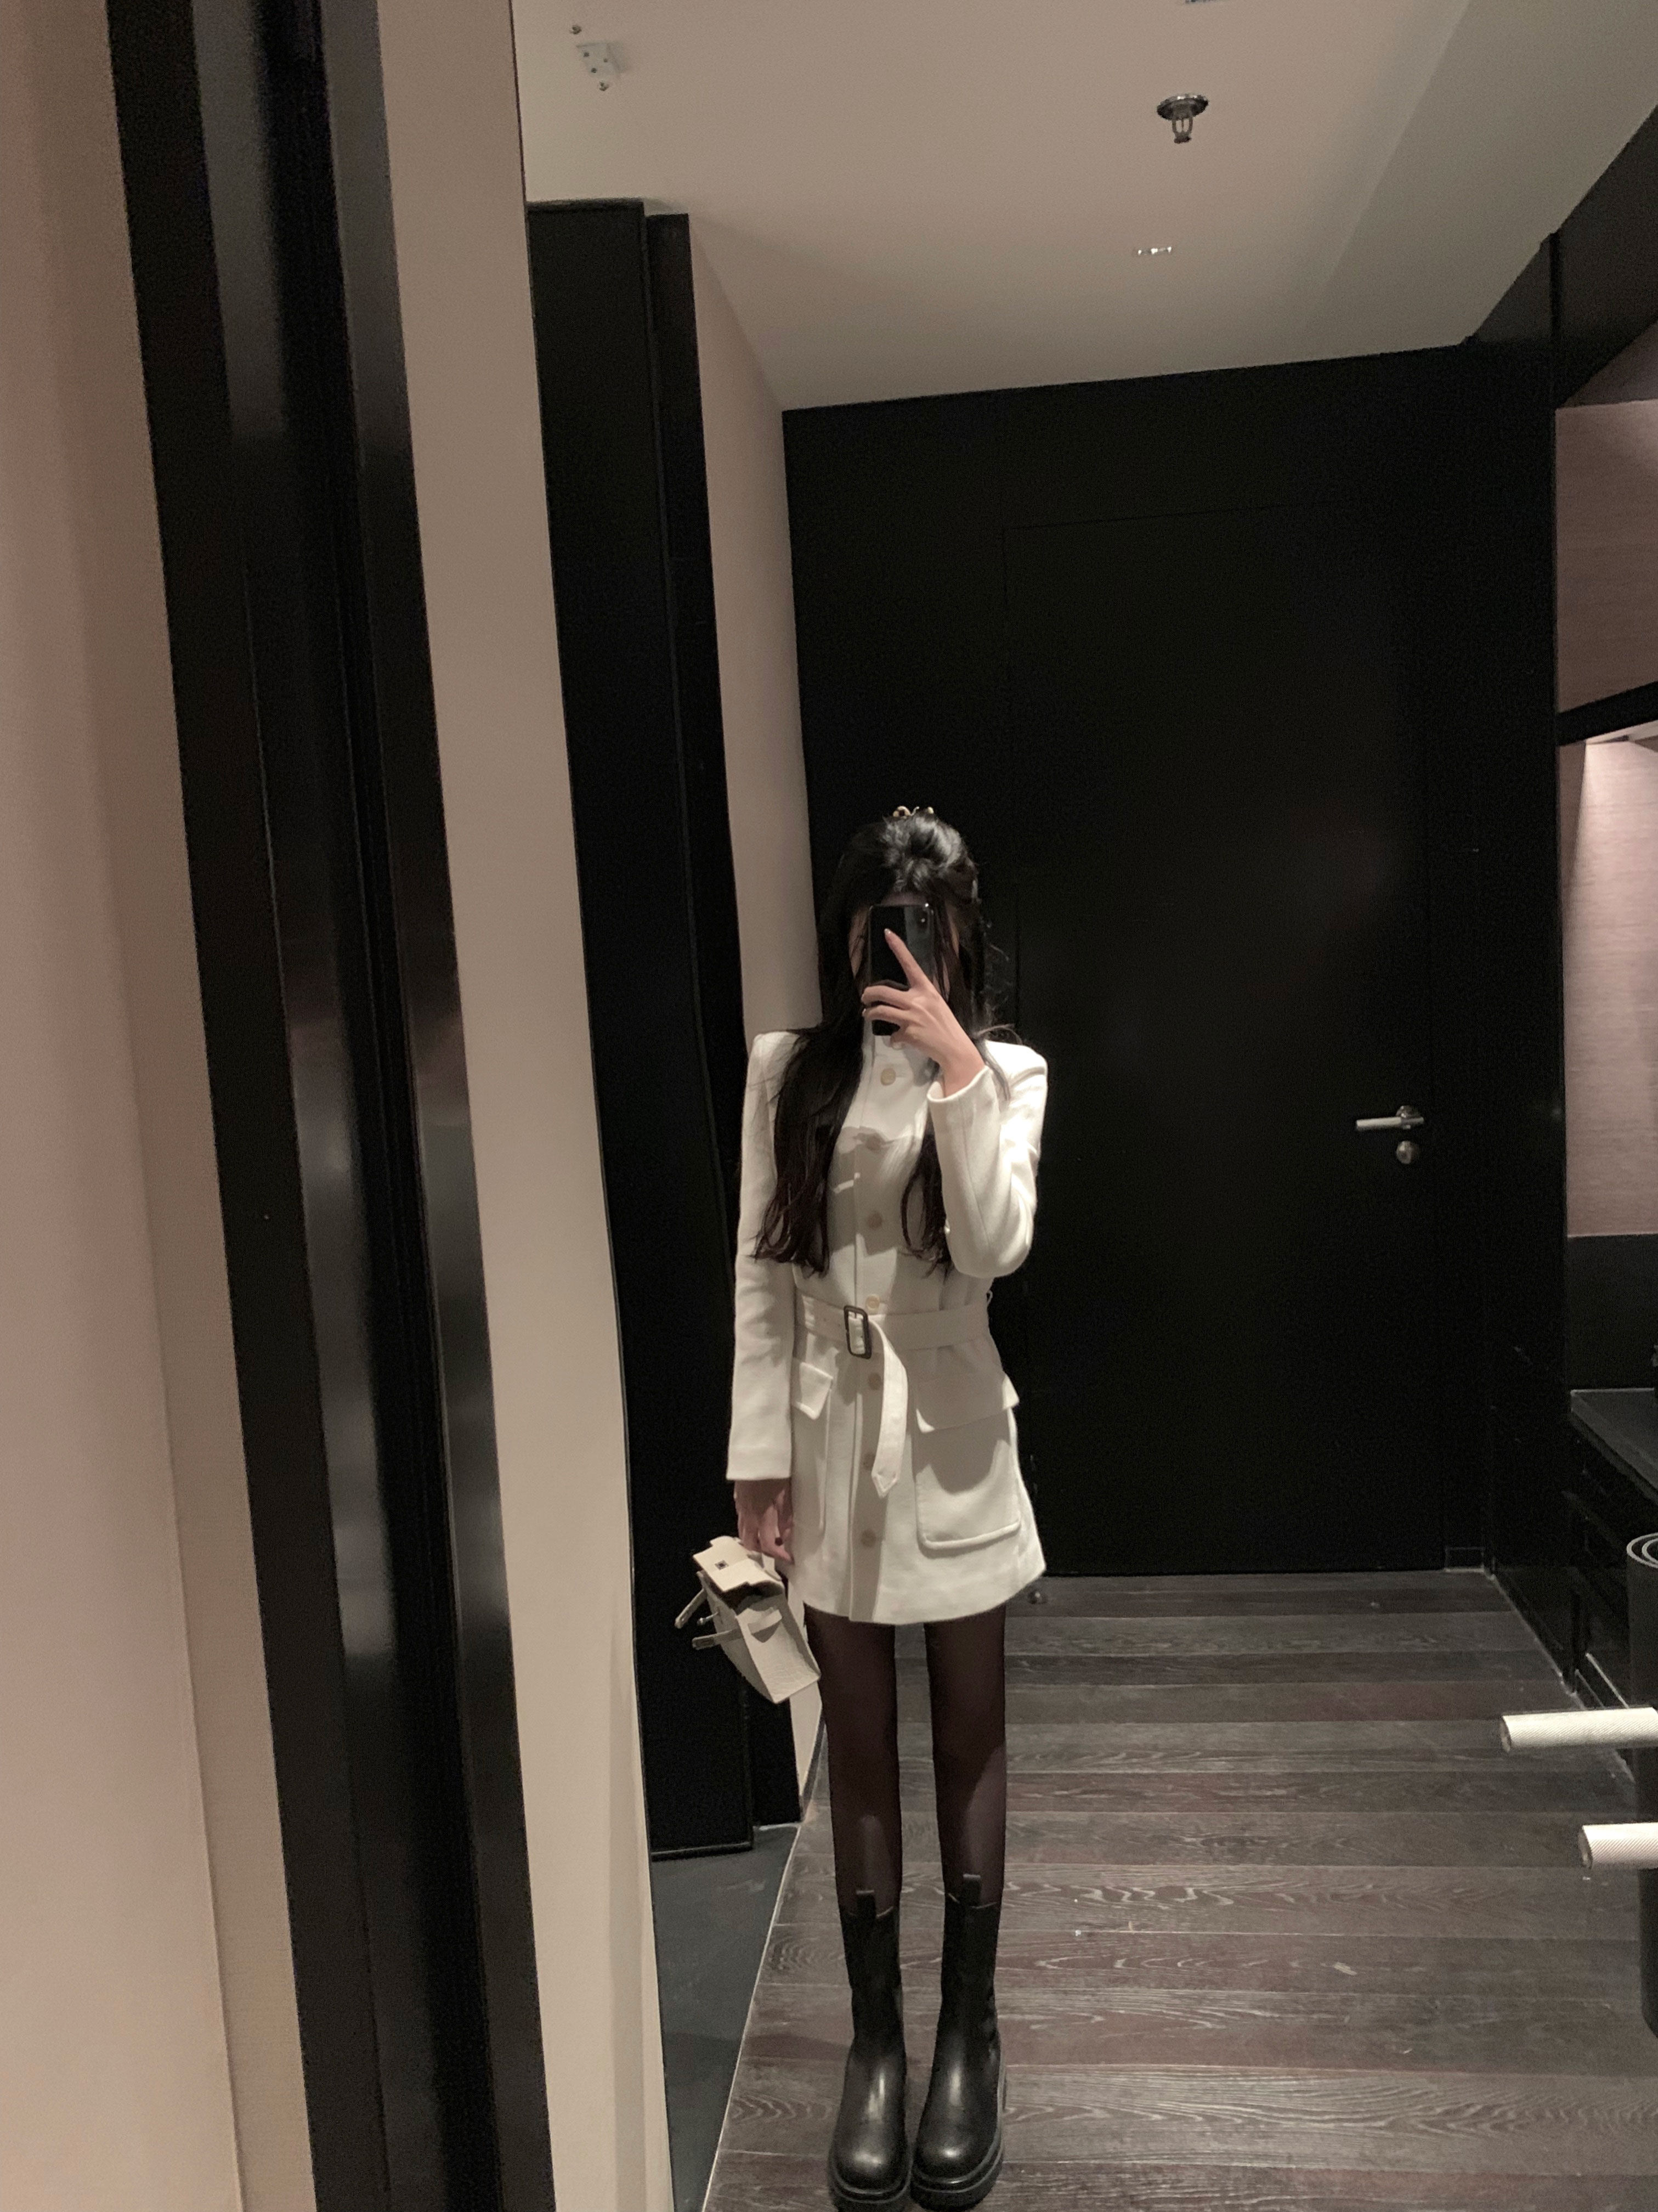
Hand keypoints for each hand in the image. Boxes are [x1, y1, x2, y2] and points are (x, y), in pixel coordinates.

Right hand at [734, 1477, 793, 1570]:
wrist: (756, 1450)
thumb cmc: (774, 1469)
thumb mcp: (786, 1492)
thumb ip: (786, 1516)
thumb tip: (787, 1536)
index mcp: (761, 1514)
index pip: (767, 1544)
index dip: (778, 1555)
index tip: (789, 1558)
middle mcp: (748, 1514)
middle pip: (750, 1543)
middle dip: (763, 1550)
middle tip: (778, 1548)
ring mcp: (741, 1506)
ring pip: (743, 1532)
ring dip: (755, 1539)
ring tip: (770, 1535)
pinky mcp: (738, 1498)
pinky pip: (741, 1519)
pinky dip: (750, 1526)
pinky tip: (761, 1519)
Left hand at [861, 929, 984, 1094]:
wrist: (954, 1047)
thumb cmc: (946, 1025)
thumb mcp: (936, 1004)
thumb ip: (920, 998)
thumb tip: (902, 999)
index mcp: (926, 989)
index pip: (910, 964)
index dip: (898, 948)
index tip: (888, 933)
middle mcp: (917, 1000)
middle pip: (883, 991)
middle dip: (868, 993)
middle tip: (864, 997)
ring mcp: (911, 1017)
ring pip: (880, 1011)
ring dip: (870, 1014)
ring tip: (868, 1015)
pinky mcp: (908, 1034)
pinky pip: (892, 1035)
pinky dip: (893, 1039)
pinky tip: (896, 1040)